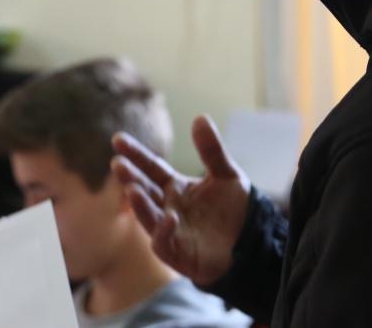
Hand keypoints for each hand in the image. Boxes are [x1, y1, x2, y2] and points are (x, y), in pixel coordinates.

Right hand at [112, 114, 251, 285]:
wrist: (254, 243)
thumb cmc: (237, 211)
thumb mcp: (227, 175)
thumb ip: (211, 150)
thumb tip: (199, 117)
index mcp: (175, 187)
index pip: (151, 167)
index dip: (135, 154)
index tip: (117, 139)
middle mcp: (167, 207)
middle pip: (144, 190)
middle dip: (130, 178)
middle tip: (118, 164)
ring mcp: (170, 231)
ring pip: (148, 216)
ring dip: (139, 204)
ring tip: (133, 189)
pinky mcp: (178, 253)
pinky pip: (163, 243)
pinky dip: (163, 231)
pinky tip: (170, 218)